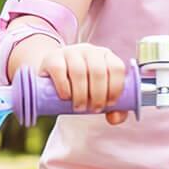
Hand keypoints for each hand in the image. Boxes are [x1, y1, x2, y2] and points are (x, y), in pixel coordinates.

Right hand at [12, 40, 129, 125]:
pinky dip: (64, 87)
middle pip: (98, 71)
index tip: (110, 104)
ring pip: (79, 71)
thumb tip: (114, 118)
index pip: (116, 67)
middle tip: (93, 109)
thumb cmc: (83, 87)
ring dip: (81, 94)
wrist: (54, 77)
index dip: (115, 88)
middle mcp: (89, 50)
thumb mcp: (100, 96)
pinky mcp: (52, 58)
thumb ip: (114, 109)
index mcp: (106, 56)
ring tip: (79, 107)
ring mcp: (70, 52)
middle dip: (98, 95)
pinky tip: (66, 97)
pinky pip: (59, 70)